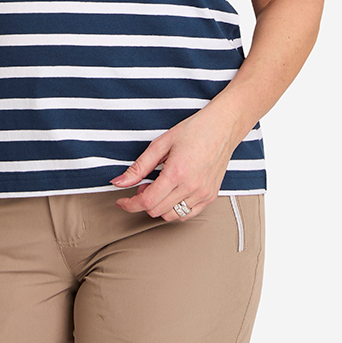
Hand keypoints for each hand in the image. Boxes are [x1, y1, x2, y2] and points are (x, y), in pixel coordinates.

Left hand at [111, 103, 239, 221]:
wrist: (223, 127)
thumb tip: (118, 182)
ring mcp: (203, 194)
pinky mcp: (211, 196)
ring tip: (159, 186)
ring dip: (159, 206)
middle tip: (143, 185)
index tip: (122, 201)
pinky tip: (173, 192)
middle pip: (157, 211)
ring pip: (172, 216)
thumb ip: (139, 167)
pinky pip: (188, 214)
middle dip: (144, 201)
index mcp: (176, 173)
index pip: (147, 202)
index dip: (130, 204)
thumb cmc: (194, 130)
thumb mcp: (161, 144)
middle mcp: (191, 187)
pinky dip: (176, 208)